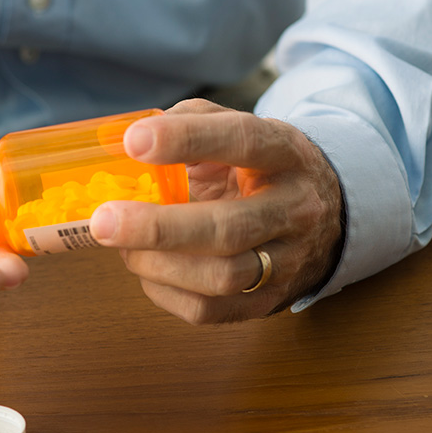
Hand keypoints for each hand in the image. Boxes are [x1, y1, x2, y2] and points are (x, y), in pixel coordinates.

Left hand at [88, 99, 342, 323]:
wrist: (327, 216)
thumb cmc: (260, 168)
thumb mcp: (240, 129)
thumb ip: (190, 122)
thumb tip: (126, 136)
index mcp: (285, 153)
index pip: (243, 141)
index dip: (187, 140)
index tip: (133, 142)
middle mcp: (295, 209)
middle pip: (228, 228)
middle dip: (158, 228)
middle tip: (104, 221)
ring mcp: (287, 262)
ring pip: (220, 277)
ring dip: (157, 265)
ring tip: (122, 245)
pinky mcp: (268, 302)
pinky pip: (209, 310)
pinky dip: (164, 292)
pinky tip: (147, 268)